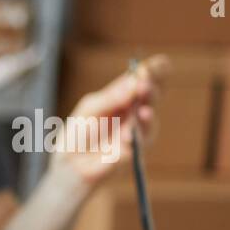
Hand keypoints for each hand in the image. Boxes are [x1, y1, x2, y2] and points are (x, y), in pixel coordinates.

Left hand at [53, 54, 169, 187]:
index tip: (160, 63)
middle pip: (151, 95)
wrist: (70, 166)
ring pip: (149, 116)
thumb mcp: (89, 110)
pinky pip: (142, 139)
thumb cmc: (77, 134)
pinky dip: (138, 133)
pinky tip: (133, 128)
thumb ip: (109, 98)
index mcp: (120, 96)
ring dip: (147, 109)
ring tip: (142, 105)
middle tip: (145, 83)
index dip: (152, 70)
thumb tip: (133, 84)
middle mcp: (132, 111)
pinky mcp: (135, 150)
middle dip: (152, 87)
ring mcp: (136, 130)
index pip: (140, 79)